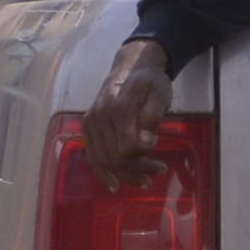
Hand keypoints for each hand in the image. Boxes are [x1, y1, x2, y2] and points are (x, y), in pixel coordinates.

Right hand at [83, 40, 173, 183]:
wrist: (131, 67)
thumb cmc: (150, 82)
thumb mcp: (160, 93)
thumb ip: (153, 116)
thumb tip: (145, 142)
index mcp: (119, 107)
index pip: (128, 146)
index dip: (144, 156)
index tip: (159, 152)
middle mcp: (100, 116)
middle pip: (116, 156)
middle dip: (137, 170)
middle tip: (158, 172)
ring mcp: (91, 121)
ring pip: (103, 160)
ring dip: (124, 175)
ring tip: (143, 181)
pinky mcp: (88, 126)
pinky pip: (92, 155)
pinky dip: (102, 172)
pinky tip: (114, 183)